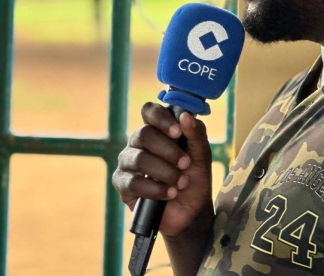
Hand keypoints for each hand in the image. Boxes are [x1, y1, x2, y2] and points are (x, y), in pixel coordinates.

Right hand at [113, 102, 213, 236]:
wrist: (190, 213)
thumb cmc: (194, 180)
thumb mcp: (201, 157)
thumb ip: (196, 135)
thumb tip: (185, 115)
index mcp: (156, 131)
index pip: (149, 111)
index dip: (161, 118)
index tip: (178, 132)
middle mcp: (138, 143)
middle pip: (144, 134)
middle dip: (168, 151)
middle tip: (185, 165)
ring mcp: (127, 163)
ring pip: (139, 159)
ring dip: (165, 172)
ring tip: (180, 183)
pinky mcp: (122, 184)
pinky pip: (134, 182)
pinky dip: (155, 189)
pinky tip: (169, 194)